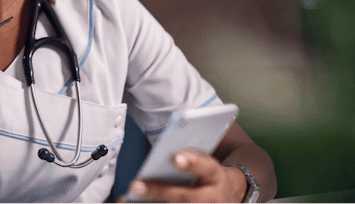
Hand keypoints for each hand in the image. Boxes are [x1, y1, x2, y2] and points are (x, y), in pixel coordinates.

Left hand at [119, 150, 246, 202]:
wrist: (228, 194)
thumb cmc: (207, 175)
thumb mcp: (204, 163)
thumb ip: (188, 158)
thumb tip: (162, 155)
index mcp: (215, 175)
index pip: (206, 167)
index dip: (192, 163)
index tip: (175, 157)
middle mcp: (212, 197)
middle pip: (186, 198)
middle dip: (160, 192)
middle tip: (135, 186)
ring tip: (126, 199)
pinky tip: (130, 203)